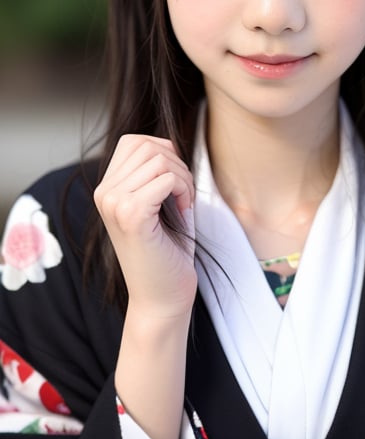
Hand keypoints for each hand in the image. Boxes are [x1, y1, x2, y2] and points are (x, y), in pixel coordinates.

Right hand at [94, 134, 196, 319]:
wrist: (162, 297)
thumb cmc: (166, 250)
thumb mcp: (157, 202)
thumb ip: (154, 172)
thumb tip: (167, 142)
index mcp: (106, 188)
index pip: (135, 141)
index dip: (164, 152)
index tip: (175, 182)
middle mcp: (104, 193)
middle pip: (149, 145)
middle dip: (177, 164)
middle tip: (185, 194)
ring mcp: (114, 203)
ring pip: (160, 160)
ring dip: (183, 178)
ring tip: (184, 203)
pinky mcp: (132, 215)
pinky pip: (167, 179)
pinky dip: (184, 191)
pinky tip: (184, 212)